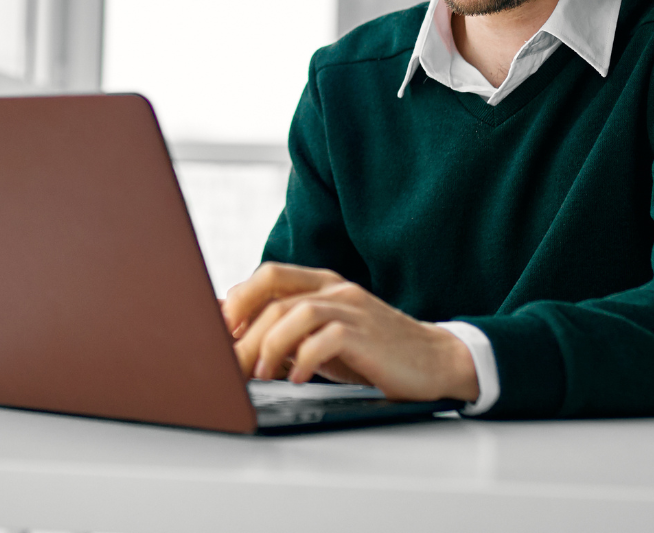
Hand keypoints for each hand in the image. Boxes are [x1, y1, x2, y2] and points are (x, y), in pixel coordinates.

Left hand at [221, 262, 479, 402]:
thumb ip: (287, 330)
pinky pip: (326, 338)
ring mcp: (352, 308)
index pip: (269, 275)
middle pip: (275, 298)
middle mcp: (335, 289)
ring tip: (260, 373)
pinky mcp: (367, 333)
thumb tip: (236, 337)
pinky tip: (296, 378)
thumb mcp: (323, 336)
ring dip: (270, 345)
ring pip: (295, 313)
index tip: (219, 330)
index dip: (239, 299)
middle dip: (246, 333)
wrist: (434, 360)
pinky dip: (304, 359)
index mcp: (322, 283)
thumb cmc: (372, 351)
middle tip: (231, 364)